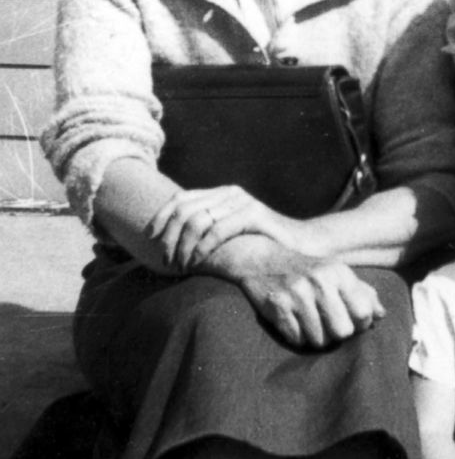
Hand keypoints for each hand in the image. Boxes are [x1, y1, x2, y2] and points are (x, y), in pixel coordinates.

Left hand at [147, 185, 298, 271]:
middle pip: (184, 209)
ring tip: (181, 265)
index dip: (160, 218)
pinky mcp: (254, 215)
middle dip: (169, 237)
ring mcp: (243, 202)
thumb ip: (208, 230)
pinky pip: (217, 230)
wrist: (299, 246)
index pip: (180, 198)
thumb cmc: (261, 245)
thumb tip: (169, 242)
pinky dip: (202, 248)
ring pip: (197, 220)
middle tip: (166, 261)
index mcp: (222, 194)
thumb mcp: (231, 234)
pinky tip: (198, 262)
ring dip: (183, 246)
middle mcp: (230, 193)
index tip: (150, 240)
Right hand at [240, 257, 385, 348]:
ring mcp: (297, 294)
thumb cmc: (307, 268)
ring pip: (319, 340)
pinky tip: (295, 321)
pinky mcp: (277, 307)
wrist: (262, 258)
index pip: (363, 313)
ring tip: (311, 321)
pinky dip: (298, 336)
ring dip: (317, 337)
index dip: (361, 323)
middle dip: (338, 333)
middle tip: (330, 324)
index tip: (352, 320)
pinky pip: (297, 340)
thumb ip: (362, 292)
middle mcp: (320, 281)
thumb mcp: (336, 272)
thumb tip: (381, 314)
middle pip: (343, 331)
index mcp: (339, 272)